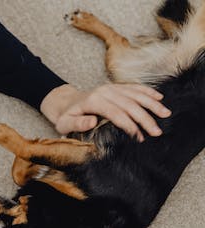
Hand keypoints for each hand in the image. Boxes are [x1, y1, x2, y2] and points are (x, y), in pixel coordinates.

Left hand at [40, 83, 170, 139]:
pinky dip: (148, 92)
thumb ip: (77, 123)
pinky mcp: (116, 87)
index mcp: (94, 101)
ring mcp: (112, 88)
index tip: (139, 137)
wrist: (65, 102)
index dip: (129, 125)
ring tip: (166, 114)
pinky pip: (135, 88)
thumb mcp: (65, 123)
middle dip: (145, 118)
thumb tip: (92, 121)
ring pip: (136, 94)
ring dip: (152, 104)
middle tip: (157, 131)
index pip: (116, 113)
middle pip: (130, 104)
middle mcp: (105, 92)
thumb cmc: (66, 116)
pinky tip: (160, 98)